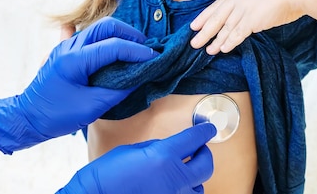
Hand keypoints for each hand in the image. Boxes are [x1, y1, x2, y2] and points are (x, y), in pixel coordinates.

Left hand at [0, 17, 157, 153]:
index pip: (114, 46)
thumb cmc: (57, 116)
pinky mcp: (64, 50)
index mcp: (76, 60)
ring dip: (118, 34)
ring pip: (97, 28)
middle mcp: (70, 47)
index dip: (137, 51)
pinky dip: (104, 36)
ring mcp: (65, 46)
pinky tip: (110, 39)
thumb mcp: (92, 107)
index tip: (153, 58)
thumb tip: (138, 76)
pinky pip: (87, 35)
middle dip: (129, 34)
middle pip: (106, 26)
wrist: (26, 118)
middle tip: (144, 49)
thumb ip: (117, 89)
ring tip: (133, 48)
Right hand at [58, 123, 216, 193]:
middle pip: (206, 164)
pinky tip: (175, 186)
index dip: (204, 131)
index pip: (194, 139)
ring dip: (195, 176)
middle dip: (205, 153)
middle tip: (200, 148)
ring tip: (185, 170)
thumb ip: (157, 148)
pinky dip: (185, 192)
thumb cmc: (108, 173)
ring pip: (200, 187)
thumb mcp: (133, 149)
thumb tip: (171, 148)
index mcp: (163, 156)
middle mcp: (174, 178)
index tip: (209, 128)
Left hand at [190, 0, 304, 54]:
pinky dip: (229, 42)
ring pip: (225, 28)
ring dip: (215, 40)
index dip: (204, 16)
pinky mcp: (253, 19)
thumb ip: (249, 0)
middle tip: (193, 42)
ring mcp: (245, 9)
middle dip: (204, 31)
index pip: (217, 5)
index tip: (194, 25)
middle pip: (216, 17)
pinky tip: (223, 49)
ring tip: (207, 50)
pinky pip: (238, 33)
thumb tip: (243, 13)